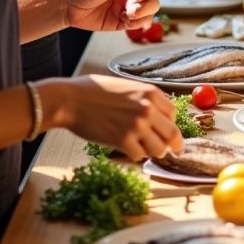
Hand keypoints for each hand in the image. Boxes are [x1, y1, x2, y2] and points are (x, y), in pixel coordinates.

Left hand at [61, 0, 159, 30]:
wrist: (68, 7)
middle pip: (153, 0)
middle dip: (147, 6)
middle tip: (132, 10)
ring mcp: (127, 8)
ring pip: (148, 14)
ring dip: (142, 17)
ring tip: (127, 16)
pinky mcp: (122, 22)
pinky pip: (137, 25)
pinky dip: (135, 25)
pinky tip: (124, 21)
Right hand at [64, 73, 182, 161]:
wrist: (70, 100)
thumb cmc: (94, 91)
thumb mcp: (126, 86)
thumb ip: (144, 99)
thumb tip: (158, 115)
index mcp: (150, 92)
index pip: (173, 114)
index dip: (169, 124)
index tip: (165, 130)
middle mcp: (148, 109)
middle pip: (172, 134)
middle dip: (172, 144)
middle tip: (172, 151)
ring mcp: (136, 126)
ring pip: (159, 149)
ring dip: (153, 151)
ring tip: (144, 149)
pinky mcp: (123, 141)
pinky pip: (140, 156)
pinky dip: (135, 155)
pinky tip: (126, 148)